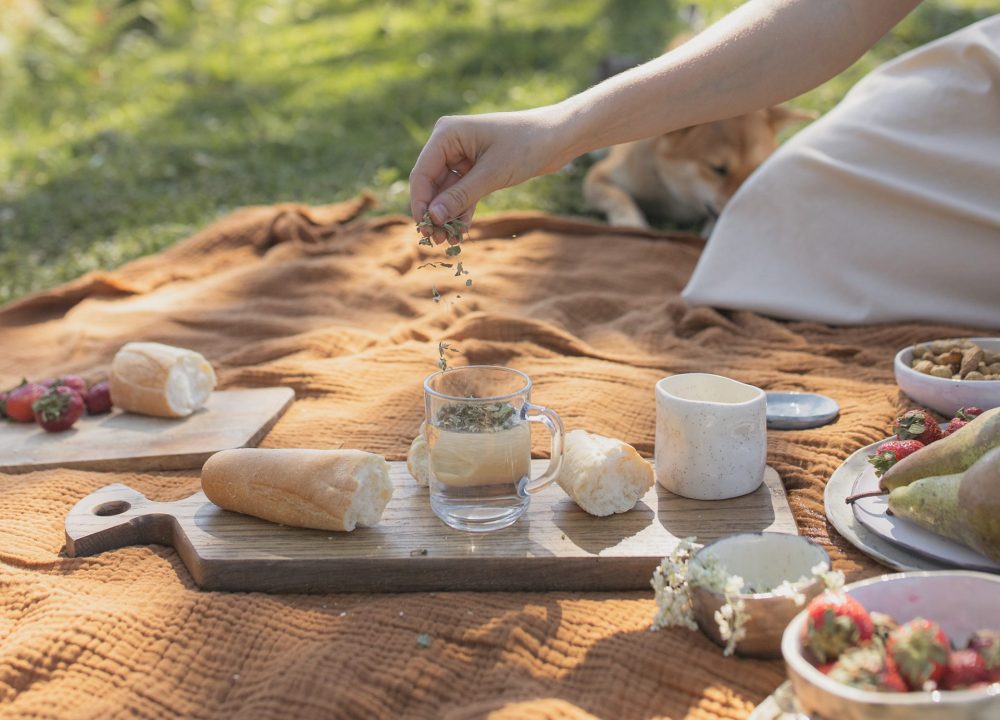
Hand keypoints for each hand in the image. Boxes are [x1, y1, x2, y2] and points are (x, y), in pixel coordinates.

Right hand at [409, 106, 569, 238]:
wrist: (559, 136)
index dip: (421, 203)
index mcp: (446, 134)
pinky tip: (462, 232)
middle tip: (437, 241)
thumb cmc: (526, 145)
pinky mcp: (475, 168)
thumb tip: (434, 217)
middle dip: (435, 213)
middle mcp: (449, 143)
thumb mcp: (492, 174)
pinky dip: (462, 211)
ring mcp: (462, 156)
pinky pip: (462, 193)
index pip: (422, 173)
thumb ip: (461, 196)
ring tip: (449, 242)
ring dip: (447, 216)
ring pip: (446, 192)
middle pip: (431, 185)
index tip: (425, 230)